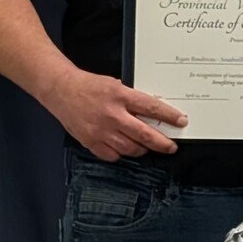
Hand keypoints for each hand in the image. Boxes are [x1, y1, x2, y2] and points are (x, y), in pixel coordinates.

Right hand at [47, 68, 186, 159]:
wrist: (61, 90)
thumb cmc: (89, 86)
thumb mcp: (116, 85)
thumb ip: (133, 100)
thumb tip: (154, 114)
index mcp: (120, 96)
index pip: (152, 108)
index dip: (169, 116)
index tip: (181, 121)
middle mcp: (112, 115)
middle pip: (144, 134)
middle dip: (162, 143)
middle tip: (171, 147)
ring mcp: (101, 131)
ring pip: (130, 148)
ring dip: (143, 149)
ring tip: (147, 146)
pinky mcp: (90, 141)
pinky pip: (113, 155)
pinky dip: (122, 154)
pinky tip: (125, 148)